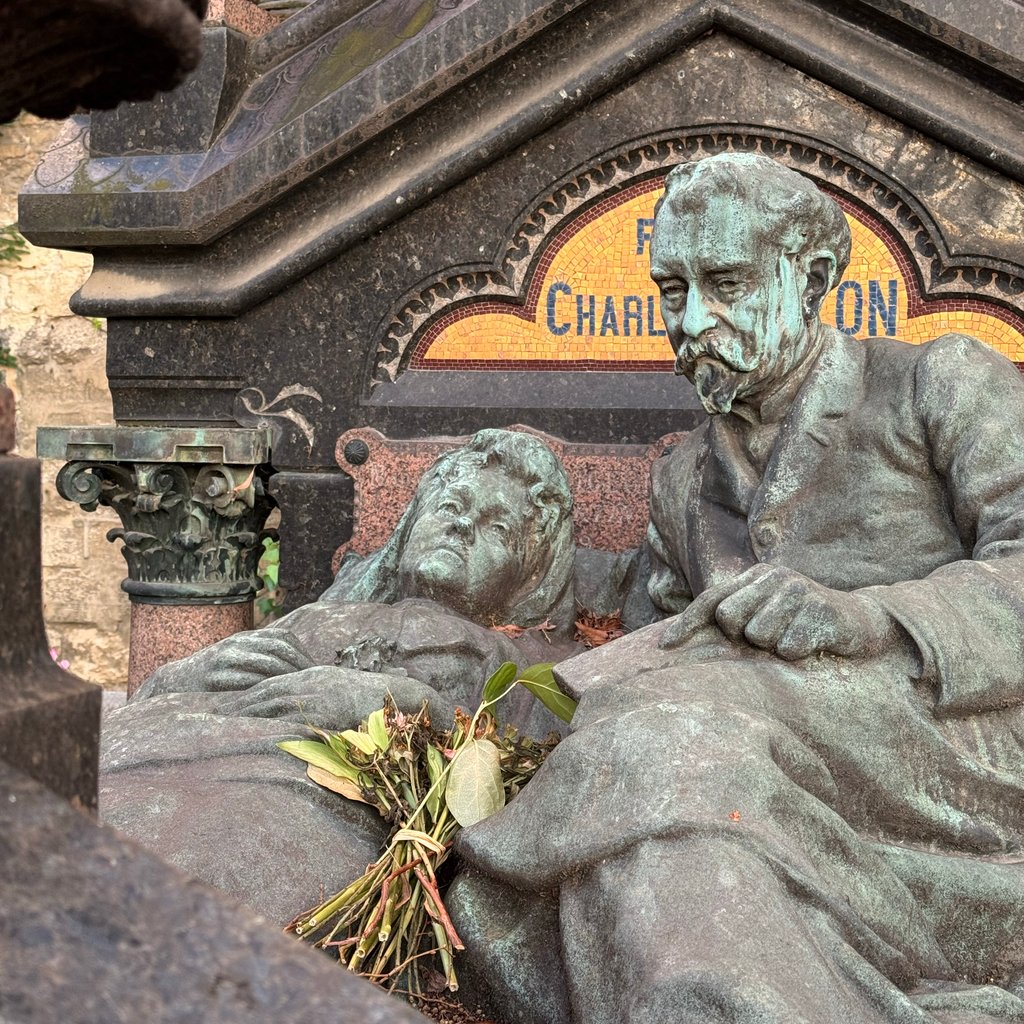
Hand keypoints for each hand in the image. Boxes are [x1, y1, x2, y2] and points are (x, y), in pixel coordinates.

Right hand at [133, 627, 314, 698]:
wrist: (177, 680)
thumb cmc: (217, 673)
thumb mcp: (240, 657)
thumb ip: (264, 658)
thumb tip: (302, 669)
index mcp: (246, 637)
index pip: (282, 637)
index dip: (301, 653)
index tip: (315, 669)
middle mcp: (237, 643)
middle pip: (277, 649)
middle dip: (298, 666)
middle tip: (312, 684)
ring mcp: (225, 659)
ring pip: (264, 665)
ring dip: (285, 679)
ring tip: (299, 693)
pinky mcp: (215, 678)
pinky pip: (245, 683)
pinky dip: (264, 690)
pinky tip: (276, 701)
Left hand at [215, 666, 455, 730]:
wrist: (400, 696)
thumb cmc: (373, 700)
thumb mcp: (342, 692)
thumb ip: (322, 699)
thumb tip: (305, 714)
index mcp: (315, 676)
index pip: (273, 682)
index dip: (249, 693)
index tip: (227, 702)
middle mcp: (312, 682)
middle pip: (267, 690)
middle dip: (240, 702)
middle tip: (212, 713)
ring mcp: (318, 696)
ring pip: (274, 702)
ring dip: (247, 713)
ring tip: (222, 724)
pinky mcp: (325, 711)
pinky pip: (292, 718)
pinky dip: (269, 724)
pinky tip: (252, 733)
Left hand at [659, 565, 893, 659]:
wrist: (859, 621)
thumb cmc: (800, 622)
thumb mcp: (765, 612)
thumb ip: (731, 618)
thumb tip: (677, 636)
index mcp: (755, 576)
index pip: (712, 599)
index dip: (686, 623)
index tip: (664, 647)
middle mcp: (774, 577)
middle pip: (730, 618)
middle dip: (744, 635)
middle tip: (769, 633)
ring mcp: (798, 591)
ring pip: (760, 635)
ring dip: (775, 646)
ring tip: (793, 635)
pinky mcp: (821, 610)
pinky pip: (789, 648)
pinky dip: (798, 653)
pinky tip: (812, 641)